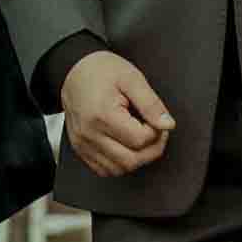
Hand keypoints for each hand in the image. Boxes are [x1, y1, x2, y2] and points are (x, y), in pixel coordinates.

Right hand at [55, 50, 173, 179]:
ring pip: (118, 169)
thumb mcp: (132, 79)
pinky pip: (104, 170)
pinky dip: (120, 163)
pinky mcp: (80, 149)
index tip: (157, 120)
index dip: (156, 132)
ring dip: (137, 159)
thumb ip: (151, 104)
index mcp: (102, 115)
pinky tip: (126, 146)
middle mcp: (89, 134)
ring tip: (140, 137)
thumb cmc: (101, 71)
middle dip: (152, 149)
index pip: (140, 140)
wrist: (74, 72)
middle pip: (131, 161)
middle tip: (155, 132)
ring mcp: (82, 144)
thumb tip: (167, 125)